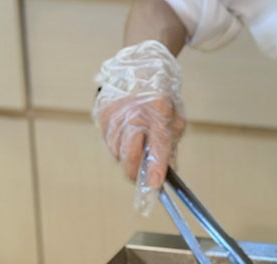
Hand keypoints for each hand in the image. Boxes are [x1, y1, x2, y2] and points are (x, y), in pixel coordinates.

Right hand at [93, 40, 186, 214]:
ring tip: (136, 148)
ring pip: (117, 152)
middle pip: (129, 157)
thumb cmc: (160, 92)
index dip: (156, 169)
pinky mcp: (101, 114)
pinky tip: (126, 136)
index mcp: (158, 110)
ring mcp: (114, 113)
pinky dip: (118, 145)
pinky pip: (109, 141)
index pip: (157, 147)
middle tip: (144, 177)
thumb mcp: (175, 118)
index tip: (155, 186)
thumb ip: (170, 147)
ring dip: (127, 158)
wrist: (138, 64)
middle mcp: (132, 112)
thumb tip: (168, 173)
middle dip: (137, 172)